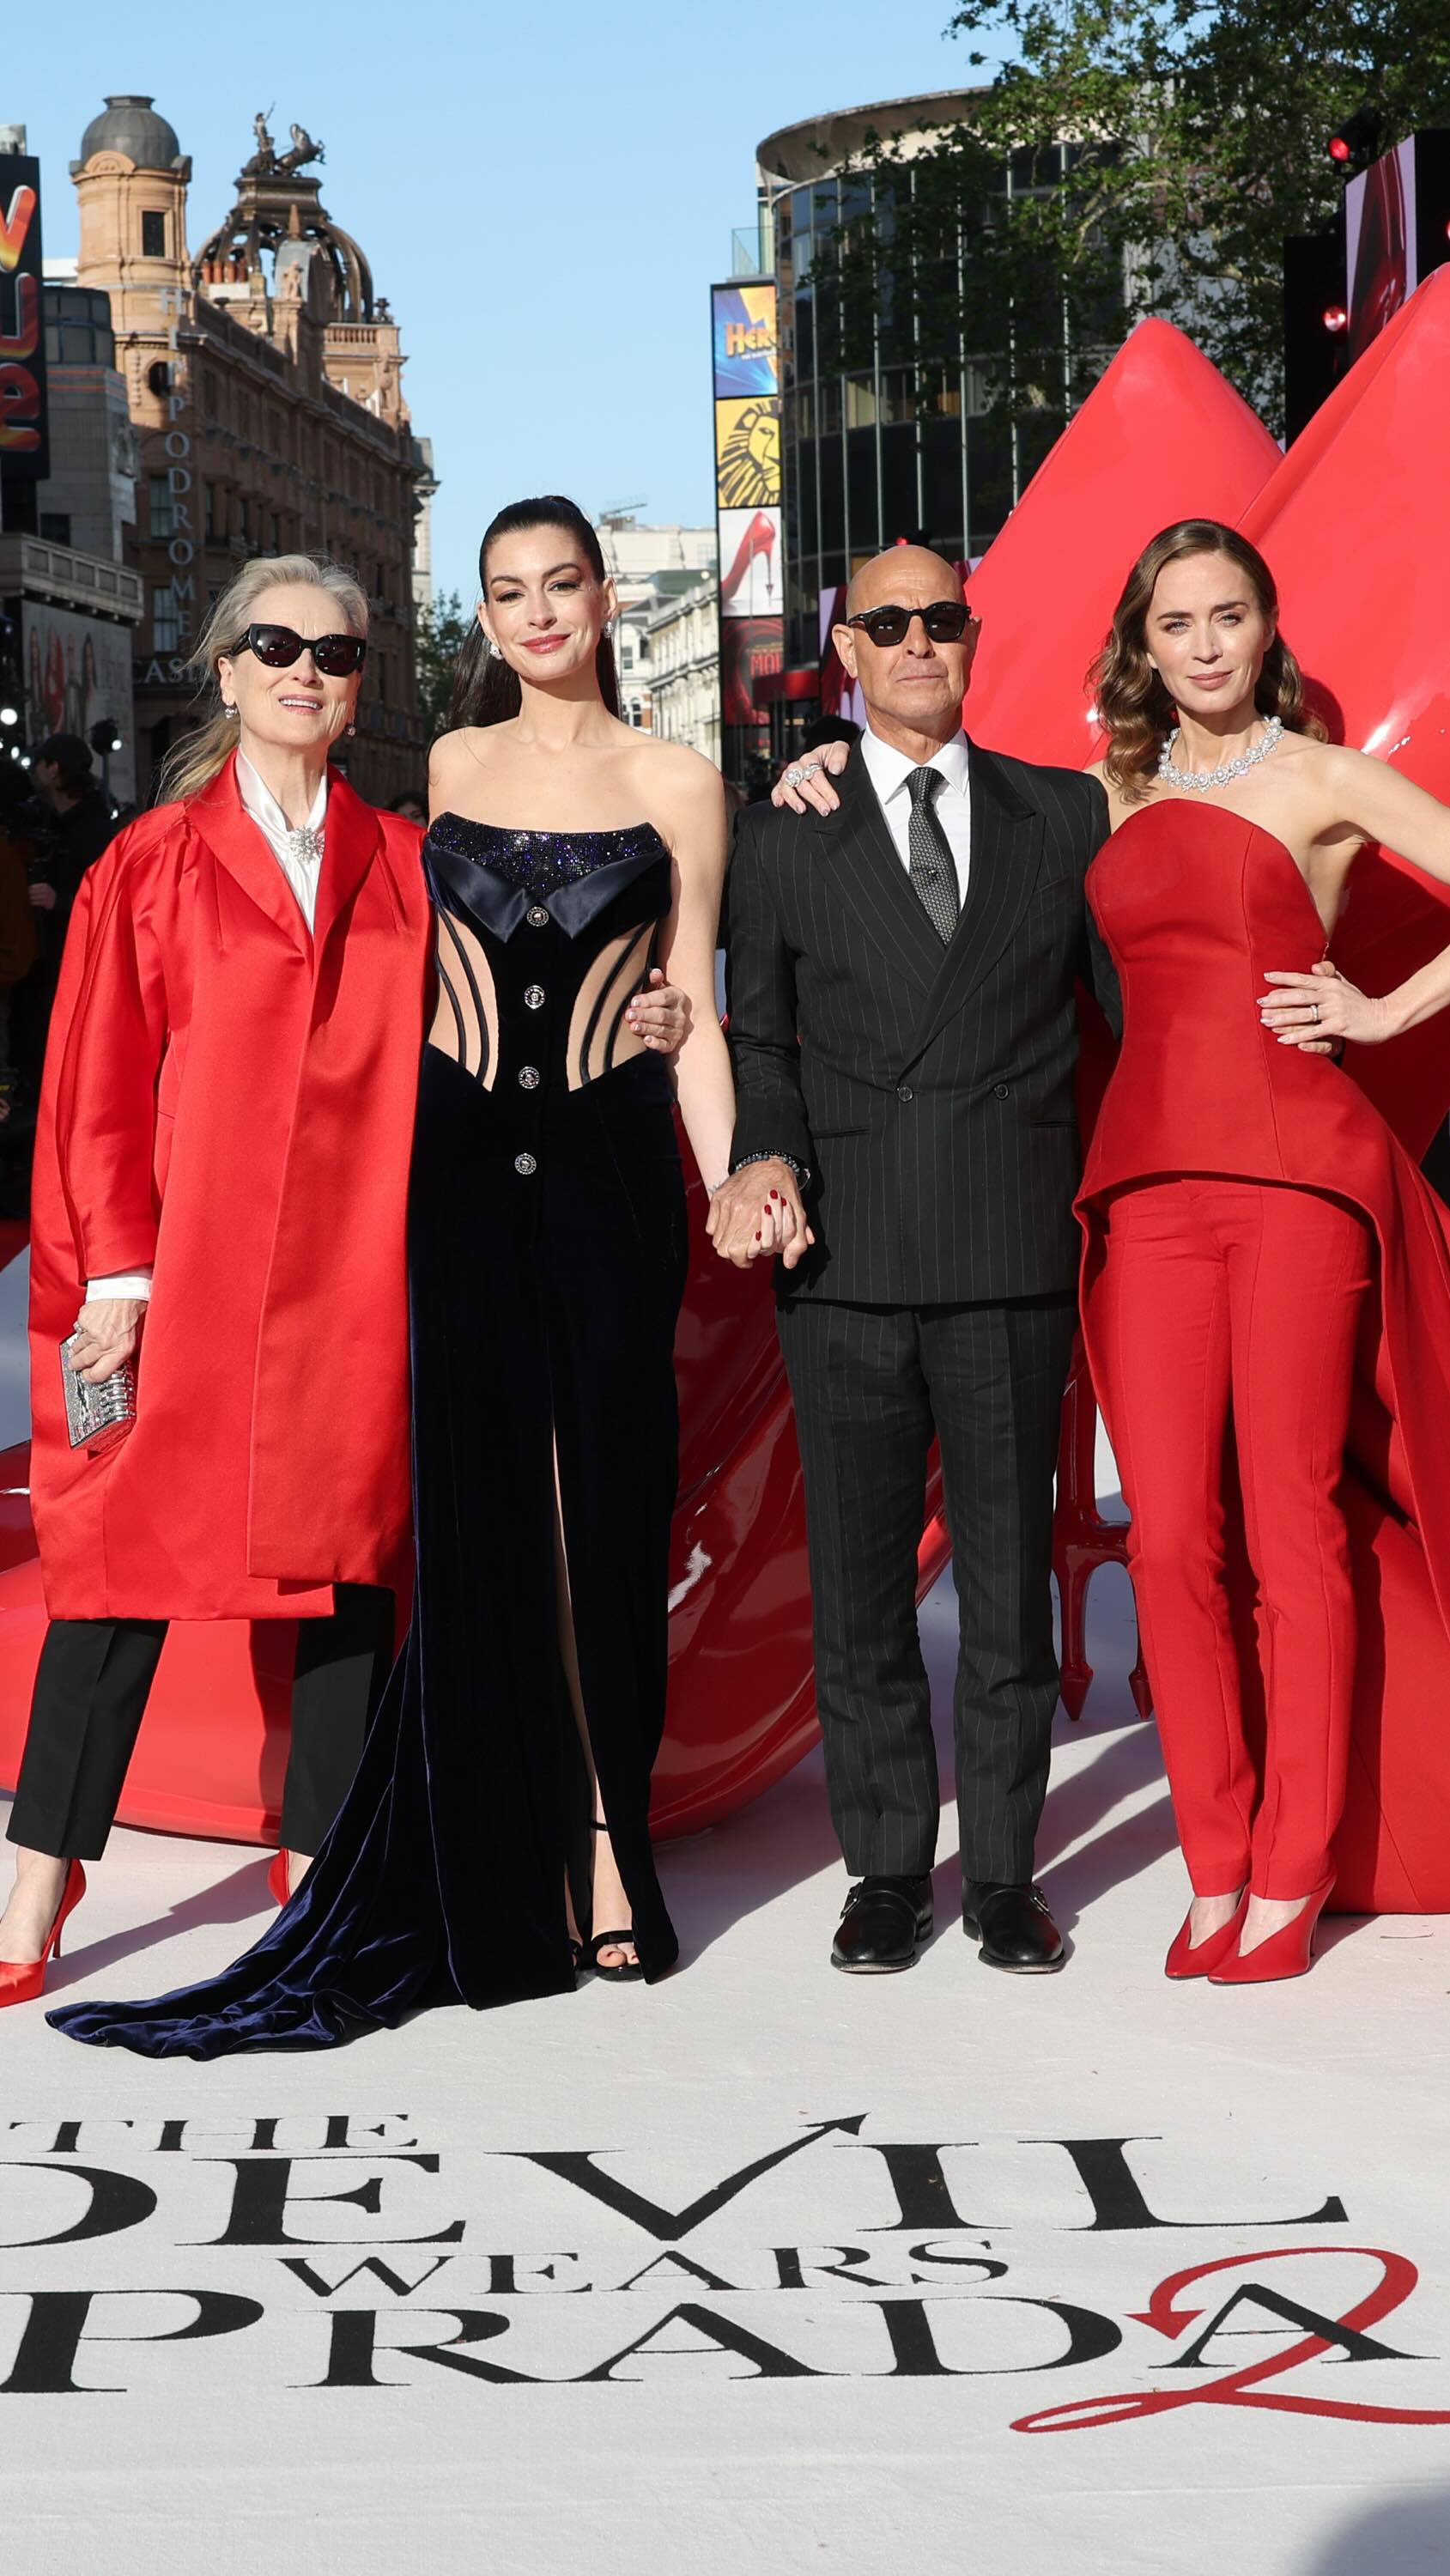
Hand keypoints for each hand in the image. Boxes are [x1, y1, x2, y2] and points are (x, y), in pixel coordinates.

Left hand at [28, 882, 56, 912]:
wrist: (56, 901)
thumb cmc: (48, 894)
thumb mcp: (46, 888)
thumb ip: (39, 887)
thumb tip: (28, 887)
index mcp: (45, 886)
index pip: (35, 886)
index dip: (30, 888)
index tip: (27, 889)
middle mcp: (46, 891)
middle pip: (34, 891)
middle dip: (30, 893)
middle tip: (27, 894)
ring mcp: (46, 897)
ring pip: (35, 897)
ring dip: (31, 898)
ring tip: (29, 898)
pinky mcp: (46, 903)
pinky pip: (37, 902)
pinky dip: (33, 902)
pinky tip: (31, 902)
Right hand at [70, 1297, 144, 1384]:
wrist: (126, 1288)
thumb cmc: (135, 1309)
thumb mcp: (136, 1337)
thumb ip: (123, 1351)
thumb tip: (114, 1362)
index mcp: (120, 1350)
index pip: (98, 1374)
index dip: (91, 1377)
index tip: (88, 1376)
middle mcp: (105, 1343)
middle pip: (82, 1362)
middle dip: (77, 1364)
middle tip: (76, 1364)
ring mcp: (92, 1332)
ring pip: (77, 1347)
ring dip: (77, 1349)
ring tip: (79, 1349)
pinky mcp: (84, 1320)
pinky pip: (78, 1330)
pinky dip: (81, 1330)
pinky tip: (88, 1327)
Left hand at [625, 967, 691, 1053]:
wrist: (669, 1021)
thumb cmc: (658, 1002)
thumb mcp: (657, 989)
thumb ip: (654, 981)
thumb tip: (654, 973)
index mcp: (677, 997)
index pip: (663, 997)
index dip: (648, 999)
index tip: (633, 1001)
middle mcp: (680, 1015)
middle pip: (661, 1015)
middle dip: (644, 1015)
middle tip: (629, 1014)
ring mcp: (677, 1031)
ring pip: (661, 1030)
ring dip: (646, 1028)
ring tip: (633, 1026)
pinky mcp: (672, 1045)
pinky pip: (664, 1045)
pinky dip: (655, 1044)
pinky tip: (646, 1040)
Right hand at [705, 1160, 814, 1270]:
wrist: (771, 1161)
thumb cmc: (784, 1189)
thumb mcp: (798, 1217)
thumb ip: (797, 1243)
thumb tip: (789, 1263)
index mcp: (755, 1217)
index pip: (738, 1253)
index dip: (744, 1260)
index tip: (751, 1259)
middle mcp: (737, 1211)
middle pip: (725, 1249)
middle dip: (736, 1254)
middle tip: (746, 1250)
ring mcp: (725, 1204)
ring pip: (716, 1239)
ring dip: (728, 1243)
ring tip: (740, 1238)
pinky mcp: (718, 1198)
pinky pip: (711, 1226)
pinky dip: (719, 1231)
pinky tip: (733, 1227)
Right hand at [771, 741, 849, 815]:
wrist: (824, 759)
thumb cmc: (831, 756)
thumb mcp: (840, 750)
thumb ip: (839, 756)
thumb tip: (835, 769)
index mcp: (810, 758)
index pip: (817, 776)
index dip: (826, 791)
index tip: (835, 803)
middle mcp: (797, 766)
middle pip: (803, 785)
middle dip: (815, 800)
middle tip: (826, 811)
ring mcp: (789, 775)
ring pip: (788, 788)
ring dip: (794, 800)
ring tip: (802, 810)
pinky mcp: (784, 784)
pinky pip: (777, 790)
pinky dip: (776, 796)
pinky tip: (779, 804)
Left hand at [1258, 958, 1395, 1049]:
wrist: (1384, 1017)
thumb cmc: (1360, 1002)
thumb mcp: (1345, 985)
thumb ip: (1329, 975)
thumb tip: (1313, 967)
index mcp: (1330, 983)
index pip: (1302, 978)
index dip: (1283, 977)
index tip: (1266, 976)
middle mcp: (1331, 994)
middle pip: (1298, 996)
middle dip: (1277, 999)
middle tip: (1259, 1003)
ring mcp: (1335, 1010)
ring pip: (1303, 1014)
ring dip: (1282, 1018)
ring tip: (1265, 1020)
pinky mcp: (1339, 1026)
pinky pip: (1313, 1032)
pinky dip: (1297, 1036)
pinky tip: (1282, 1040)